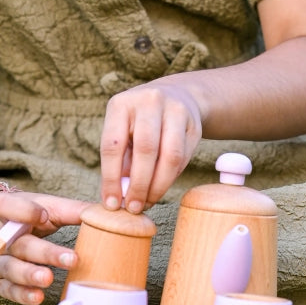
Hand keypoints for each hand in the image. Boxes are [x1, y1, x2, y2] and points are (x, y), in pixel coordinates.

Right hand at [0, 190, 87, 304]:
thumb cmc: (26, 214)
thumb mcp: (45, 205)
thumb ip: (71, 209)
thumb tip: (105, 212)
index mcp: (6, 209)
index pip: (8, 207)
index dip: (24, 212)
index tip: (44, 216)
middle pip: (20, 244)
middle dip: (45, 253)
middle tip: (71, 259)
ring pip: (11, 268)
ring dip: (30, 275)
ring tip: (49, 279)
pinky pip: (7, 289)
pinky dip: (22, 294)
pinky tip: (38, 296)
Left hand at [99, 81, 202, 214]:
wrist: (177, 96)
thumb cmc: (140, 123)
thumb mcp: (123, 132)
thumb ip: (119, 162)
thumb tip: (116, 199)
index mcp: (121, 104)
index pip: (113, 145)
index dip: (111, 178)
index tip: (112, 204)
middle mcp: (148, 101)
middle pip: (144, 149)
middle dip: (138, 185)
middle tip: (134, 208)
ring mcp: (175, 109)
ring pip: (169, 155)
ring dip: (158, 185)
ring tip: (148, 202)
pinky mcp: (194, 122)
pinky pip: (184, 157)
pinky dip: (171, 177)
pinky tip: (161, 187)